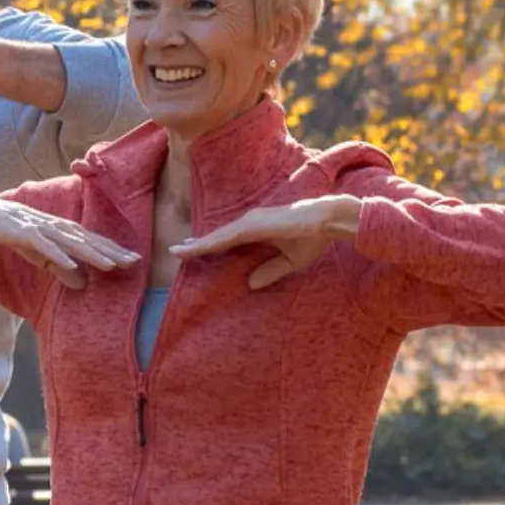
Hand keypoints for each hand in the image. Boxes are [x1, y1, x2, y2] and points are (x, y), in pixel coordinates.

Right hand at [0, 194, 138, 290]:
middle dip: (112, 252)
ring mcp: (43, 228)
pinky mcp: (26, 233)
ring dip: (92, 254)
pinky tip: (71, 264)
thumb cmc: (18, 233)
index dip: (114, 251)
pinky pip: (45, 246)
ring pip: (72, 243)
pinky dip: (58, 255)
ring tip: (110, 265)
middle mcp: (59, 227)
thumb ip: (62, 269)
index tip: (134, 261)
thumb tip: (83, 285)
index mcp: (65, 231)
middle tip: (134, 263)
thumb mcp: (42, 256)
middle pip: (89, 241)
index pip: (94, 242)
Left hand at [172, 194, 361, 289]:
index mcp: (257, 230)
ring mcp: (250, 222)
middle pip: (218, 237)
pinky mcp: (252, 225)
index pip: (228, 240)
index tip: (194, 251)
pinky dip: (208, 243)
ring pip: (217, 237)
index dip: (211, 245)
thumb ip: (271, 271)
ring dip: (197, 245)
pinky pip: (224, 237)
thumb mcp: (290, 261)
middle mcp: (250, 223)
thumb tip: (251, 284)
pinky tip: (193, 249)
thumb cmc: (313, 237)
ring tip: (177, 252)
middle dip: (198, 245)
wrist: (328, 220)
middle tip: (177, 251)